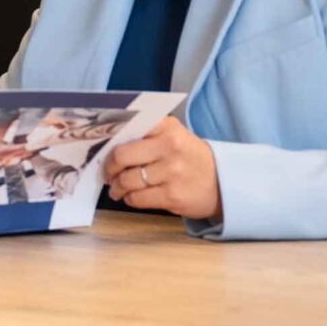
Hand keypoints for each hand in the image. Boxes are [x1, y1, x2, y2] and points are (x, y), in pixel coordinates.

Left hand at [104, 117, 221, 219]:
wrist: (223, 182)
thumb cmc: (189, 158)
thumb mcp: (173, 136)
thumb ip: (146, 135)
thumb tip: (109, 143)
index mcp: (167, 127)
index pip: (128, 127)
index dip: (110, 139)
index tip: (103, 147)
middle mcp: (170, 147)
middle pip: (121, 156)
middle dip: (109, 168)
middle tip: (107, 173)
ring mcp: (172, 172)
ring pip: (126, 180)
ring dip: (117, 187)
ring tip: (117, 188)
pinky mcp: (172, 195)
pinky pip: (137, 198)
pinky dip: (129, 199)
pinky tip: (132, 196)